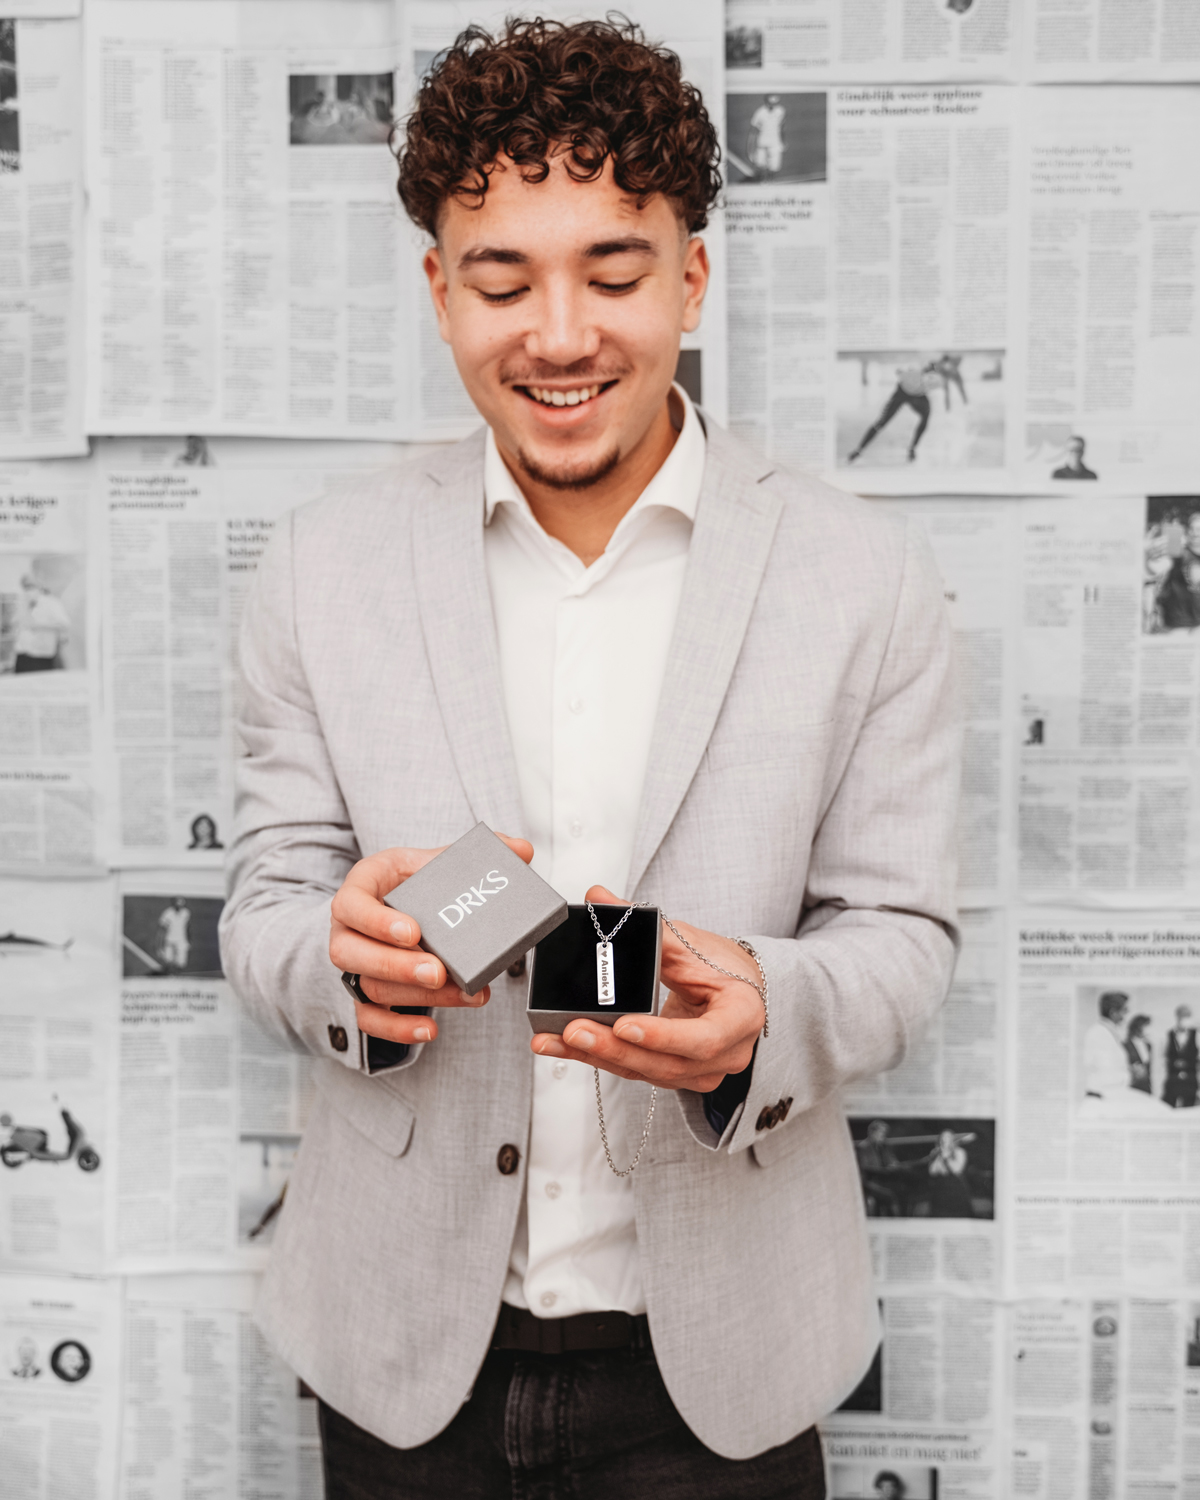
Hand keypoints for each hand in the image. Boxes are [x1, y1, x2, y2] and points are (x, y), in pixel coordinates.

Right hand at [329, 836, 533, 1046]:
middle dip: (397, 966)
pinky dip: (398, 1029)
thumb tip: (522, 850)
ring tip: (460, 993)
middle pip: (352, 954)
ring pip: (369, 987)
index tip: (414, 932)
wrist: (398, 904)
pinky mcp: (364, 992)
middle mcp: (348, 928)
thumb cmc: (413, 881)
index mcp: (362, 887)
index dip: (377, 922)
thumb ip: (478, 853)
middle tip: (438, 971)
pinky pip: (370, 1018)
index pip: (351, 904)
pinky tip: (430, 1029)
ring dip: (415, 995)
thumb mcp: (436, 859)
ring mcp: (354, 963)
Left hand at [531, 886, 764, 1091]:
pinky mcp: (677, 1075)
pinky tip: (567, 1046)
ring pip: (646, 1072)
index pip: (703, 1037)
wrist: (739, 989)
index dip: (663, 1036)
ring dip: (598, 1056)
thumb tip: (597, 899)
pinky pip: (636, 1071)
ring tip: (556, 1039)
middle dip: (614, 1049)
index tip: (624, 1024)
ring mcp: (702, 1071)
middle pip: (667, 1063)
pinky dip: (600, 1058)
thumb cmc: (724, 966)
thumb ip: (645, 925)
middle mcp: (727, 1053)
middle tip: (574, 1030)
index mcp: (741, 1017)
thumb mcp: (691, 942)